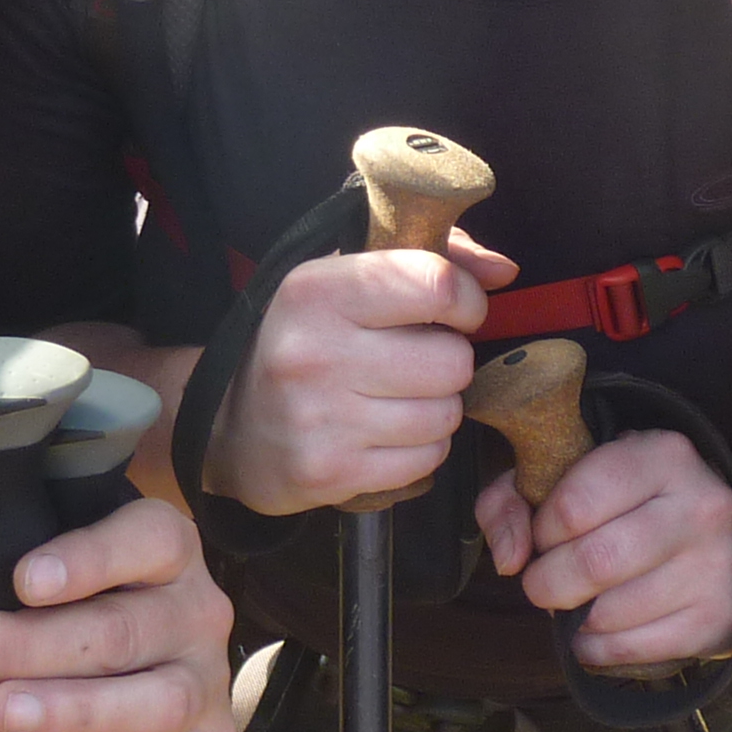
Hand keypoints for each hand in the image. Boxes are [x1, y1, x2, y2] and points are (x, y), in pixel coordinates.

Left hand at [0, 495, 237, 731]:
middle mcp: (199, 611)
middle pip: (123, 629)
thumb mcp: (56, 571)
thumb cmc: (77, 603)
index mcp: (169, 549)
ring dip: (70, 711)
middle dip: (30, 645)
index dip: (88, 559)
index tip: (21, 580)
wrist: (138, 664)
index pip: (145, 539)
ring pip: (154, 701)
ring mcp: (209, 682)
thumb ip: (12, 576)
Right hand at [202, 230, 516, 514]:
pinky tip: (385, 435)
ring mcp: (321, 418)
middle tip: (416, 363)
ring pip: (446, 414)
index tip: (453, 312)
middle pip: (452, 360)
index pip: (436, 285)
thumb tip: (504, 272)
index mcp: (317, 290)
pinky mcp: (331, 472)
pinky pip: (427, 460)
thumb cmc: (305, 341)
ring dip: (436, 408)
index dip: (465, 301)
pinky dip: (420, 450)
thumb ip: (431, 258)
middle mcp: (314, 352)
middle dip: (448, 362)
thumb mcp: (346, 281)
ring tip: (397, 400)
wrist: (228, 426)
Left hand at [472, 431, 731, 668]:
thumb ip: (513, 499)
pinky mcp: (716, 621)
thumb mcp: (571, 472)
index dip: (542, 530)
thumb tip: (508, 560)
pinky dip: (595, 646)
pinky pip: (629, 650)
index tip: (545, 535)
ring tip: (579, 598)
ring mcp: (714, 568)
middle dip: (548, 581)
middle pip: (594, 563)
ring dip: (574, 616)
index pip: (574, 505)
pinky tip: (598, 626)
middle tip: (545, 579)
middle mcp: (699, 508)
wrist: (725, 533)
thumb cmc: (630, 499)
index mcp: (663, 456)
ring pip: (608, 614)